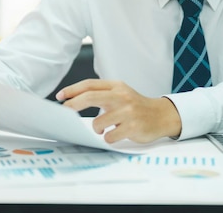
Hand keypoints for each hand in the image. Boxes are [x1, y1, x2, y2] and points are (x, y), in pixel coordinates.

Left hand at [56, 79, 180, 143]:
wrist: (162, 115)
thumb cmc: (136, 106)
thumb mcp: (120, 93)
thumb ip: (101, 94)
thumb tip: (74, 101)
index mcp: (116, 86)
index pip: (89, 85)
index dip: (72, 90)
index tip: (60, 97)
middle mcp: (121, 96)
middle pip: (90, 97)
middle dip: (73, 104)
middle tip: (65, 112)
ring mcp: (128, 111)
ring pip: (99, 122)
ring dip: (96, 128)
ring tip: (102, 128)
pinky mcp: (133, 127)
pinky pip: (110, 136)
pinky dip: (108, 138)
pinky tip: (114, 134)